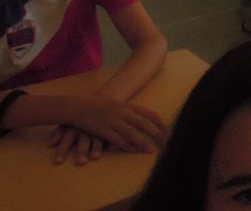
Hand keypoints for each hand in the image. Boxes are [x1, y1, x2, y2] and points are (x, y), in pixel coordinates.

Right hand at [50, 97, 165, 164]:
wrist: (78, 106)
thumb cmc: (99, 106)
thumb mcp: (117, 104)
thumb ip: (130, 111)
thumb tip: (144, 119)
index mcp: (128, 106)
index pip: (150, 114)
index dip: (160, 124)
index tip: (167, 132)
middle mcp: (123, 113)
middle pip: (144, 124)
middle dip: (156, 134)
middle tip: (164, 143)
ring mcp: (113, 121)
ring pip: (132, 133)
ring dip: (143, 143)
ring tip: (151, 150)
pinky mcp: (102, 130)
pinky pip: (117, 140)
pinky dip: (126, 146)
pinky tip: (133, 151)